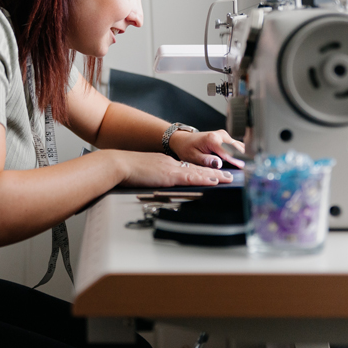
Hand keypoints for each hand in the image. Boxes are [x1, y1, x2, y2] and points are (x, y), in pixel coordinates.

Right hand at [111, 150, 233, 187]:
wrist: (118, 164)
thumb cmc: (125, 171)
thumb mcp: (144, 174)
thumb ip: (154, 178)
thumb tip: (158, 184)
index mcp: (165, 164)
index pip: (188, 168)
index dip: (202, 171)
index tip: (213, 173)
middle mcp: (171, 163)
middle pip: (197, 168)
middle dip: (214, 172)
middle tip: (229, 175)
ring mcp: (171, 168)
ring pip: (198, 172)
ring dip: (215, 175)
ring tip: (229, 178)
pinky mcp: (169, 175)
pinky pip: (191, 177)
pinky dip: (205, 178)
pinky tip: (214, 181)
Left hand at [169, 129, 245, 168]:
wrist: (183, 140)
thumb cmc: (187, 148)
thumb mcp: (193, 157)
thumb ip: (206, 161)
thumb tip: (218, 164)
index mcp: (212, 139)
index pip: (228, 151)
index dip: (236, 160)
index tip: (243, 167)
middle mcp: (220, 135)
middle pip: (237, 148)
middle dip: (242, 158)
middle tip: (247, 170)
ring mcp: (224, 135)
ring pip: (239, 146)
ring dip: (241, 156)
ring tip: (243, 166)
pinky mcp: (226, 138)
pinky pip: (236, 146)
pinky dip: (239, 153)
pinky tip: (238, 161)